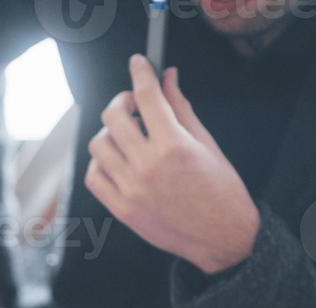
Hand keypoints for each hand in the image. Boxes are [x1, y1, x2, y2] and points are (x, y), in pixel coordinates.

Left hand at [86, 57, 259, 274]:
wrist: (222, 237)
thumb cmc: (220, 191)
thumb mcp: (206, 144)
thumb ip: (182, 108)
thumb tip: (168, 78)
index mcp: (173, 146)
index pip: (147, 96)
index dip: (141, 72)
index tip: (139, 63)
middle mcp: (148, 166)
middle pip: (114, 117)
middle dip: (122, 101)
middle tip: (133, 103)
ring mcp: (131, 189)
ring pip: (98, 145)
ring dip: (109, 133)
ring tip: (126, 136)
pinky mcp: (122, 209)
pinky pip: (94, 177)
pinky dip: (100, 163)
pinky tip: (116, 160)